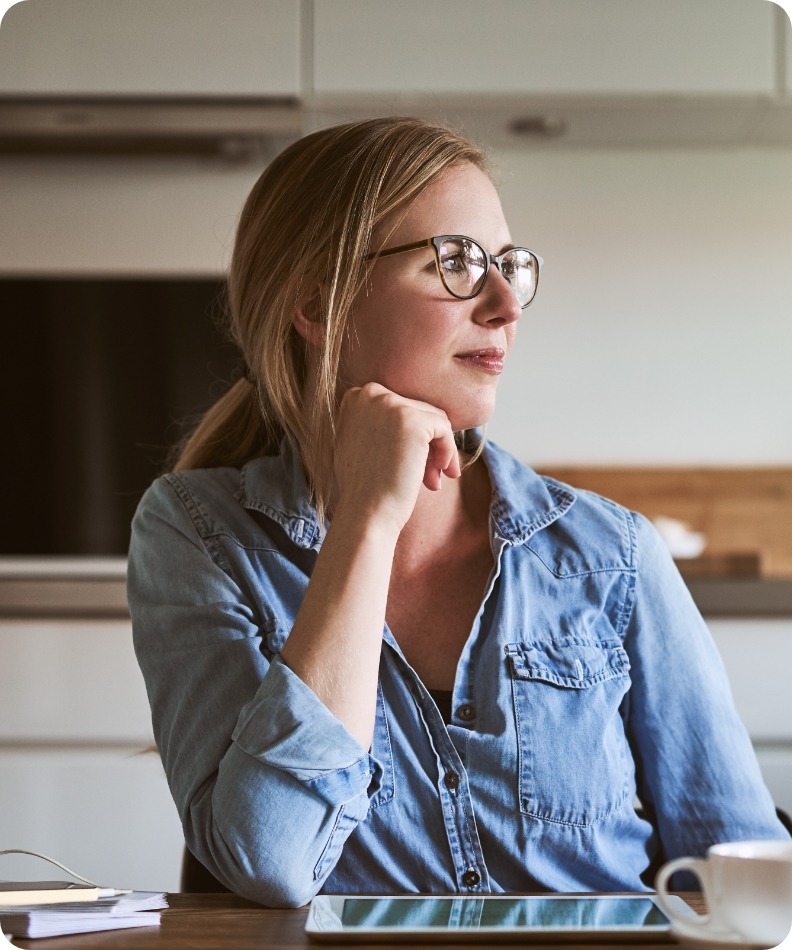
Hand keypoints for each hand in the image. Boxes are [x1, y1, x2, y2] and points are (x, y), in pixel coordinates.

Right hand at [333, 383, 461, 532]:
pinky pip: (445, 430)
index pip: (400, 405)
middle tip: (429, 476)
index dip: (411, 436)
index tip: (412, 462)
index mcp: (356, 397)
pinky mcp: (414, 421)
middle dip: (426, 445)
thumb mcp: (361, 443)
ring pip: (434, 419)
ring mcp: (391, 405)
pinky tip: (440, 475)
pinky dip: (448, 452)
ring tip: (433, 480)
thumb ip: (376, 422)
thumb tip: (405, 417)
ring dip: (438, 450)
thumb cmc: (364, 487)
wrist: (365, 513)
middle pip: (418, 410)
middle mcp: (371, 394)